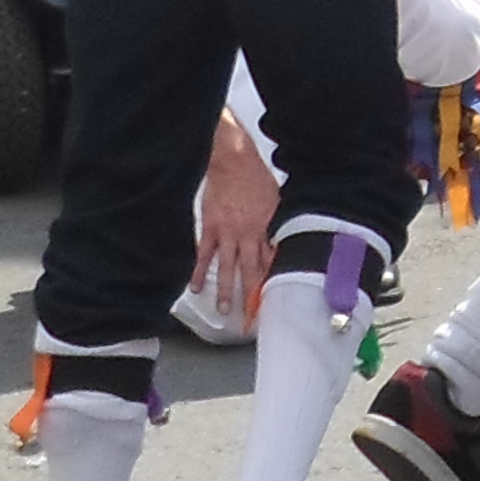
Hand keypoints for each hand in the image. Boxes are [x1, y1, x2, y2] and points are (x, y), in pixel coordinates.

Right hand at [189, 112, 276, 322]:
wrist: (233, 160)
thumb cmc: (256, 178)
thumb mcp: (277, 201)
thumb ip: (277, 225)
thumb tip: (283, 243)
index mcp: (267, 229)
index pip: (271, 264)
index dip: (272, 284)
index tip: (273, 303)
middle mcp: (248, 235)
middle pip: (251, 272)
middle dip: (251, 297)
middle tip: (250, 319)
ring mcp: (227, 233)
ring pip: (227, 268)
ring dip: (226, 291)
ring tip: (225, 312)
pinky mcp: (210, 227)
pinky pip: (204, 254)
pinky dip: (200, 271)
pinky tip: (196, 287)